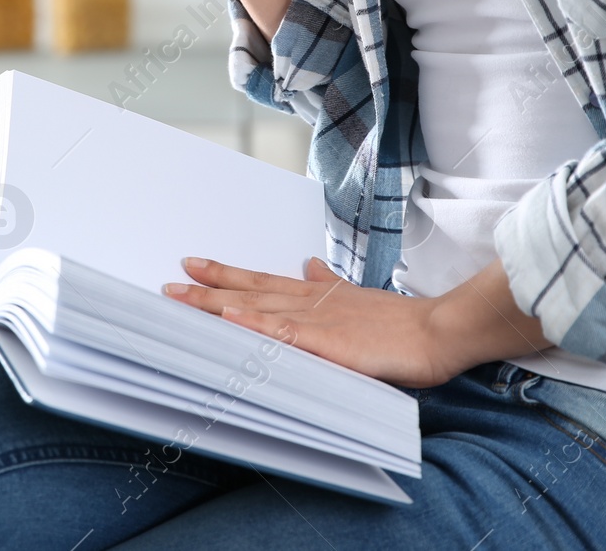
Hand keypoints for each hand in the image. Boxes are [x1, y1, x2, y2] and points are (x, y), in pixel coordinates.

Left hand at [163, 256, 463, 387]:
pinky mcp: (327, 342)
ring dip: (217, 302)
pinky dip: (254, 324)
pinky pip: (283, 333)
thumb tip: (310, 266)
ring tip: (182, 295)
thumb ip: (330, 285)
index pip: (261, 282)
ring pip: (256, 308)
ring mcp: (316, 320)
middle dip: (207, 287)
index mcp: (315, 295)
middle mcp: (308, 301)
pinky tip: (230, 318)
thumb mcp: (358, 299)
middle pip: (249, 291)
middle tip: (170, 280)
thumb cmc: (400, 324)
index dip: (226, 275)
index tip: (195, 264)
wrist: (435, 332)